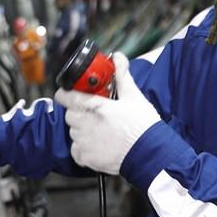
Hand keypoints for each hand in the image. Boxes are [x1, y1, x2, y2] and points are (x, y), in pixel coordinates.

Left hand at [54, 53, 160, 174]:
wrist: (150, 153)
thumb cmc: (142, 126)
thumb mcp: (134, 96)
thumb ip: (122, 76)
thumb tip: (118, 58)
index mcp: (94, 106)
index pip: (65, 96)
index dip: (67, 94)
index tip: (73, 94)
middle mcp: (85, 124)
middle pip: (70, 114)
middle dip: (80, 112)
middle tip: (96, 113)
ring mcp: (84, 142)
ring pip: (73, 132)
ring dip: (83, 130)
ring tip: (102, 130)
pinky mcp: (86, 158)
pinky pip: (77, 150)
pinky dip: (84, 148)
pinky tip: (100, 145)